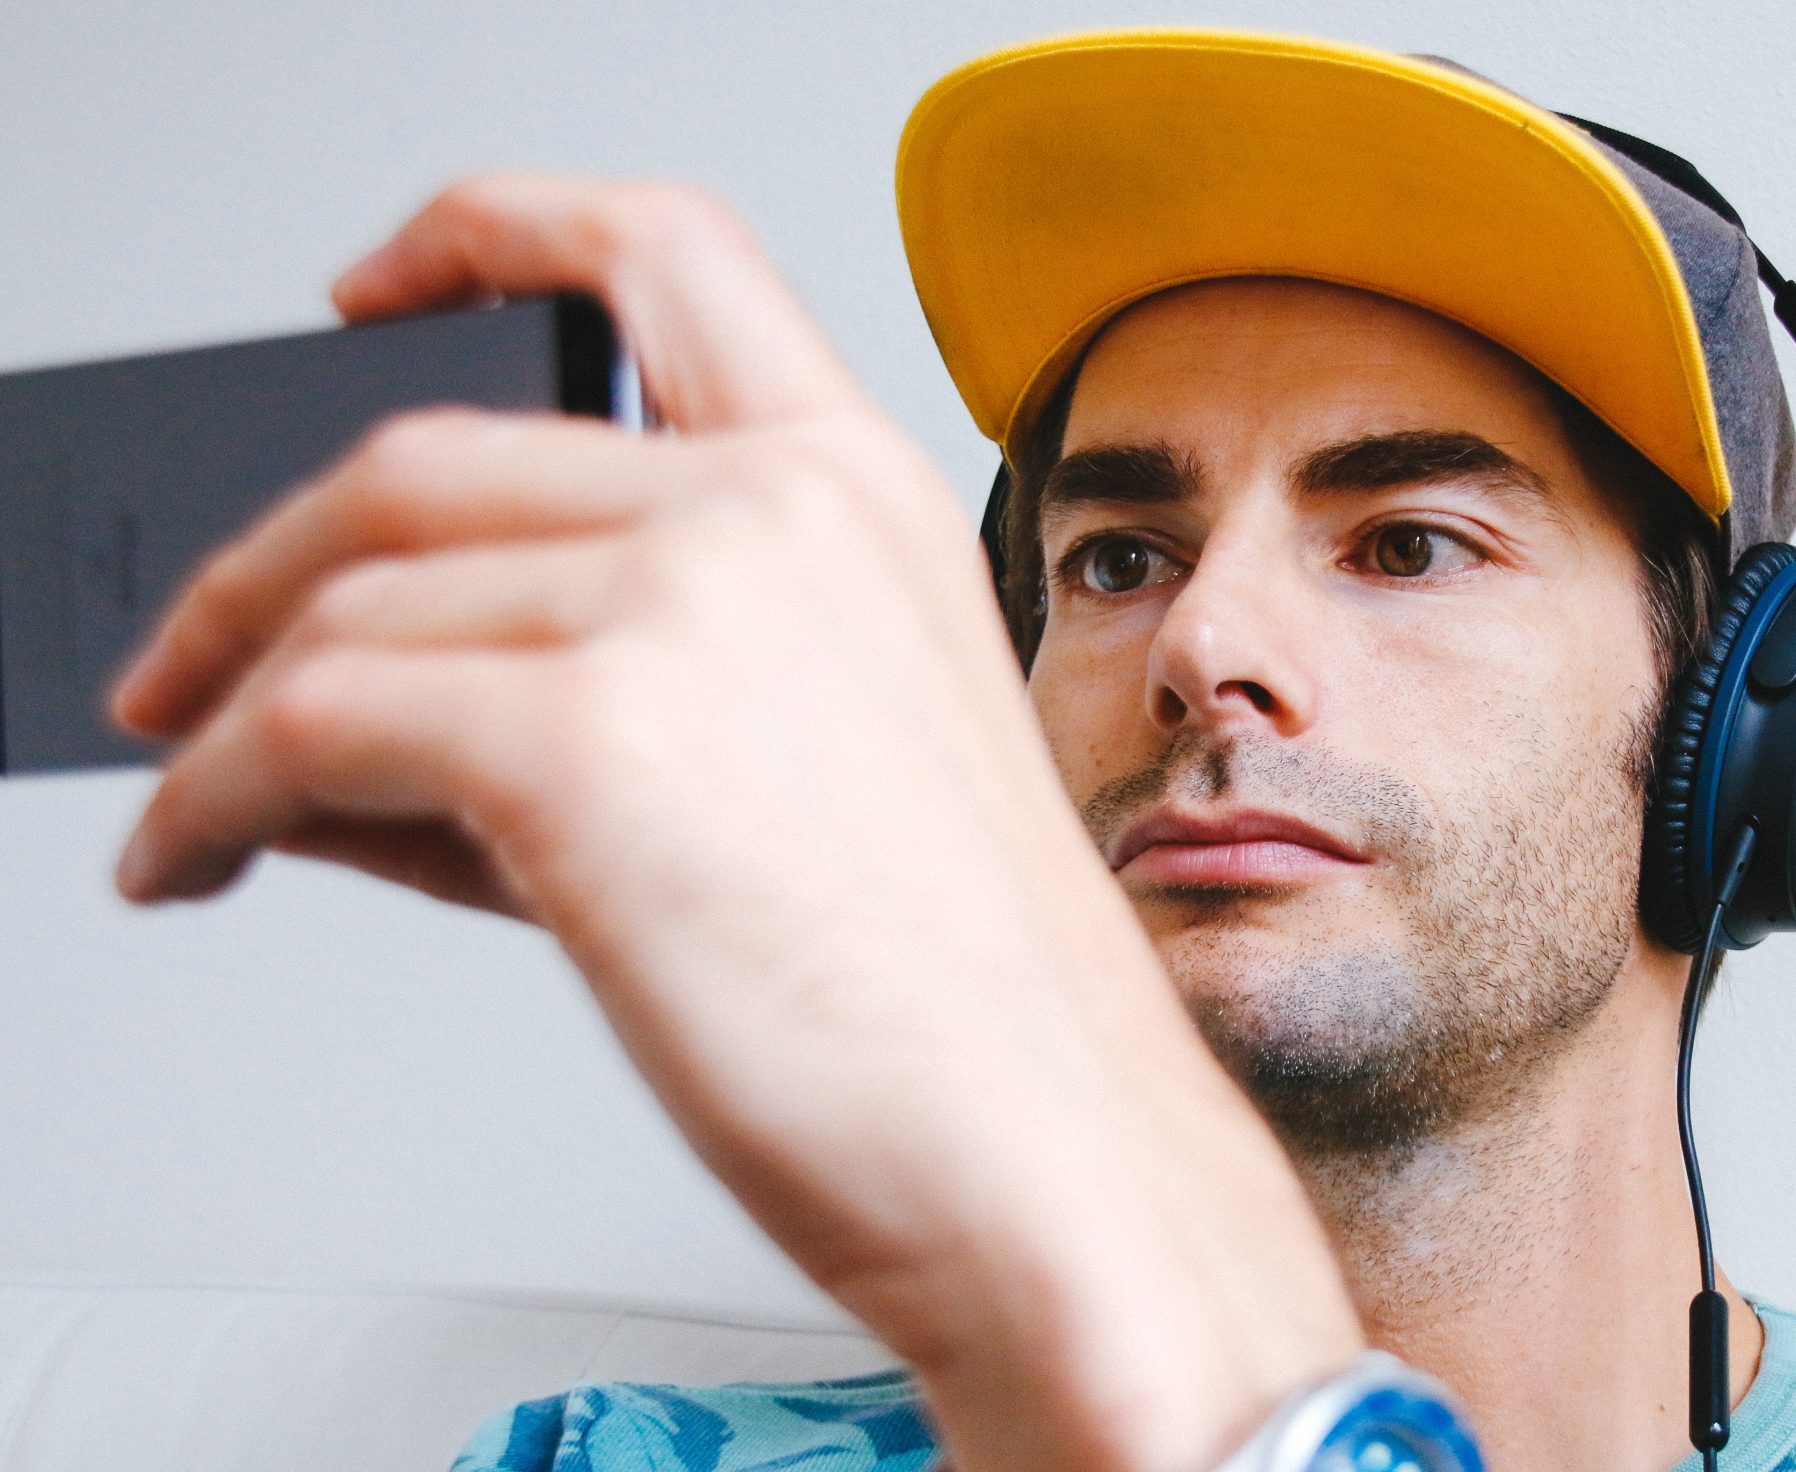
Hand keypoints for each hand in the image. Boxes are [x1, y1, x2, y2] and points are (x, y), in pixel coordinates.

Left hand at [110, 174, 1362, 1471]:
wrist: (1050, 1158)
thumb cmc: (973, 1007)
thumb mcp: (813, 777)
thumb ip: (607, 688)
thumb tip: (361, 704)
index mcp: (863, 494)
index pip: (657, 252)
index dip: (485, 232)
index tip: (379, 291)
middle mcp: (777, 511)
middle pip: (426, 453)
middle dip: (265, 562)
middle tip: (192, 661)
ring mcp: (685, 604)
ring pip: (353, 597)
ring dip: (229, 701)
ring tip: (204, 800)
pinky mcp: (582, 737)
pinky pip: (309, 724)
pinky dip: (215, 790)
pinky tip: (209, 849)